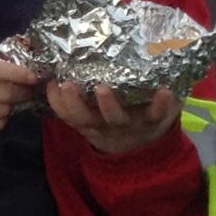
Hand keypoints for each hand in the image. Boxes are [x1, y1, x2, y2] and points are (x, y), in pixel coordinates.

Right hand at [44, 81, 180, 156]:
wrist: (145, 147)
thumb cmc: (111, 121)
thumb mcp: (91, 117)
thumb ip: (73, 99)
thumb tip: (56, 68)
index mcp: (87, 121)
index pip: (66, 113)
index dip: (56, 101)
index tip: (51, 83)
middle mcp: (104, 124)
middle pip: (85, 118)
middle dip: (74, 103)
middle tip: (68, 85)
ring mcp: (129, 123)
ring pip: (115, 118)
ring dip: (108, 104)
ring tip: (102, 89)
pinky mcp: (154, 121)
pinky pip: (157, 114)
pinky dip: (161, 103)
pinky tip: (164, 90)